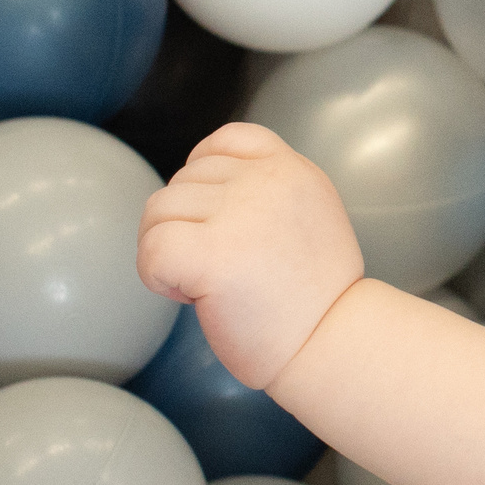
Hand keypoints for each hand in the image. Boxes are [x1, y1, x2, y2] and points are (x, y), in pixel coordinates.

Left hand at [137, 122, 365, 388]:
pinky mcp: (211, 254)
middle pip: (183, 180)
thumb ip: (268, 193)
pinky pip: (152, 248)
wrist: (333, 344)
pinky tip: (188, 296)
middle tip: (219, 269)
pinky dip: (156, 276)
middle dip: (186, 223)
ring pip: (158, 210)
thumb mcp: (310, 217)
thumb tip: (206, 192)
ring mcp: (238, 213)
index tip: (210, 214)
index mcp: (292, 170)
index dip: (203, 170)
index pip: (227, 139)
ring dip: (169, 248)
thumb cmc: (317, 299)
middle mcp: (266, 181)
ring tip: (204, 284)